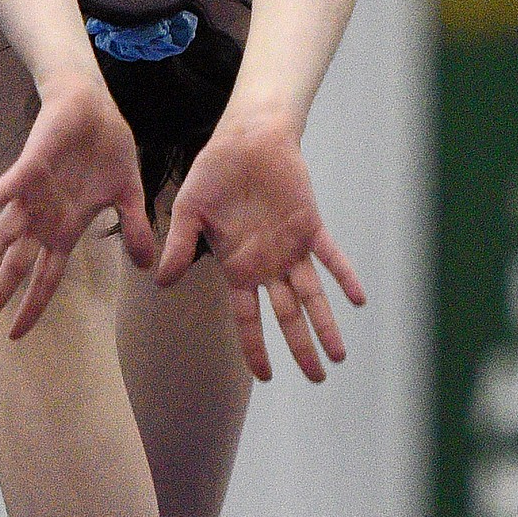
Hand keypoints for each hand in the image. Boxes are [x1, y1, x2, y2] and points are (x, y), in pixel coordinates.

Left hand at [0, 73, 154, 337]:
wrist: (96, 107)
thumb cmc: (107, 149)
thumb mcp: (130, 194)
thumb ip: (133, 229)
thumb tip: (149, 266)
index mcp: (66, 228)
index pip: (46, 277)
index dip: (32, 306)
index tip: (15, 334)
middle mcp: (44, 218)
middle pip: (17, 266)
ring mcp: (33, 195)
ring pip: (3, 236)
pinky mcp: (29, 168)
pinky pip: (4, 191)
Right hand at [155, 108, 364, 382]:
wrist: (245, 139)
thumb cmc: (214, 173)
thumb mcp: (189, 211)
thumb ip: (180, 245)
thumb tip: (161, 280)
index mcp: (237, 267)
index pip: (248, 318)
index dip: (255, 347)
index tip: (265, 377)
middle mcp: (266, 265)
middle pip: (287, 316)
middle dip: (301, 348)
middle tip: (317, 377)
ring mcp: (290, 248)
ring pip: (311, 295)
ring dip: (325, 324)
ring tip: (338, 355)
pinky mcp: (310, 226)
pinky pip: (330, 257)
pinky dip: (344, 276)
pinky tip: (356, 299)